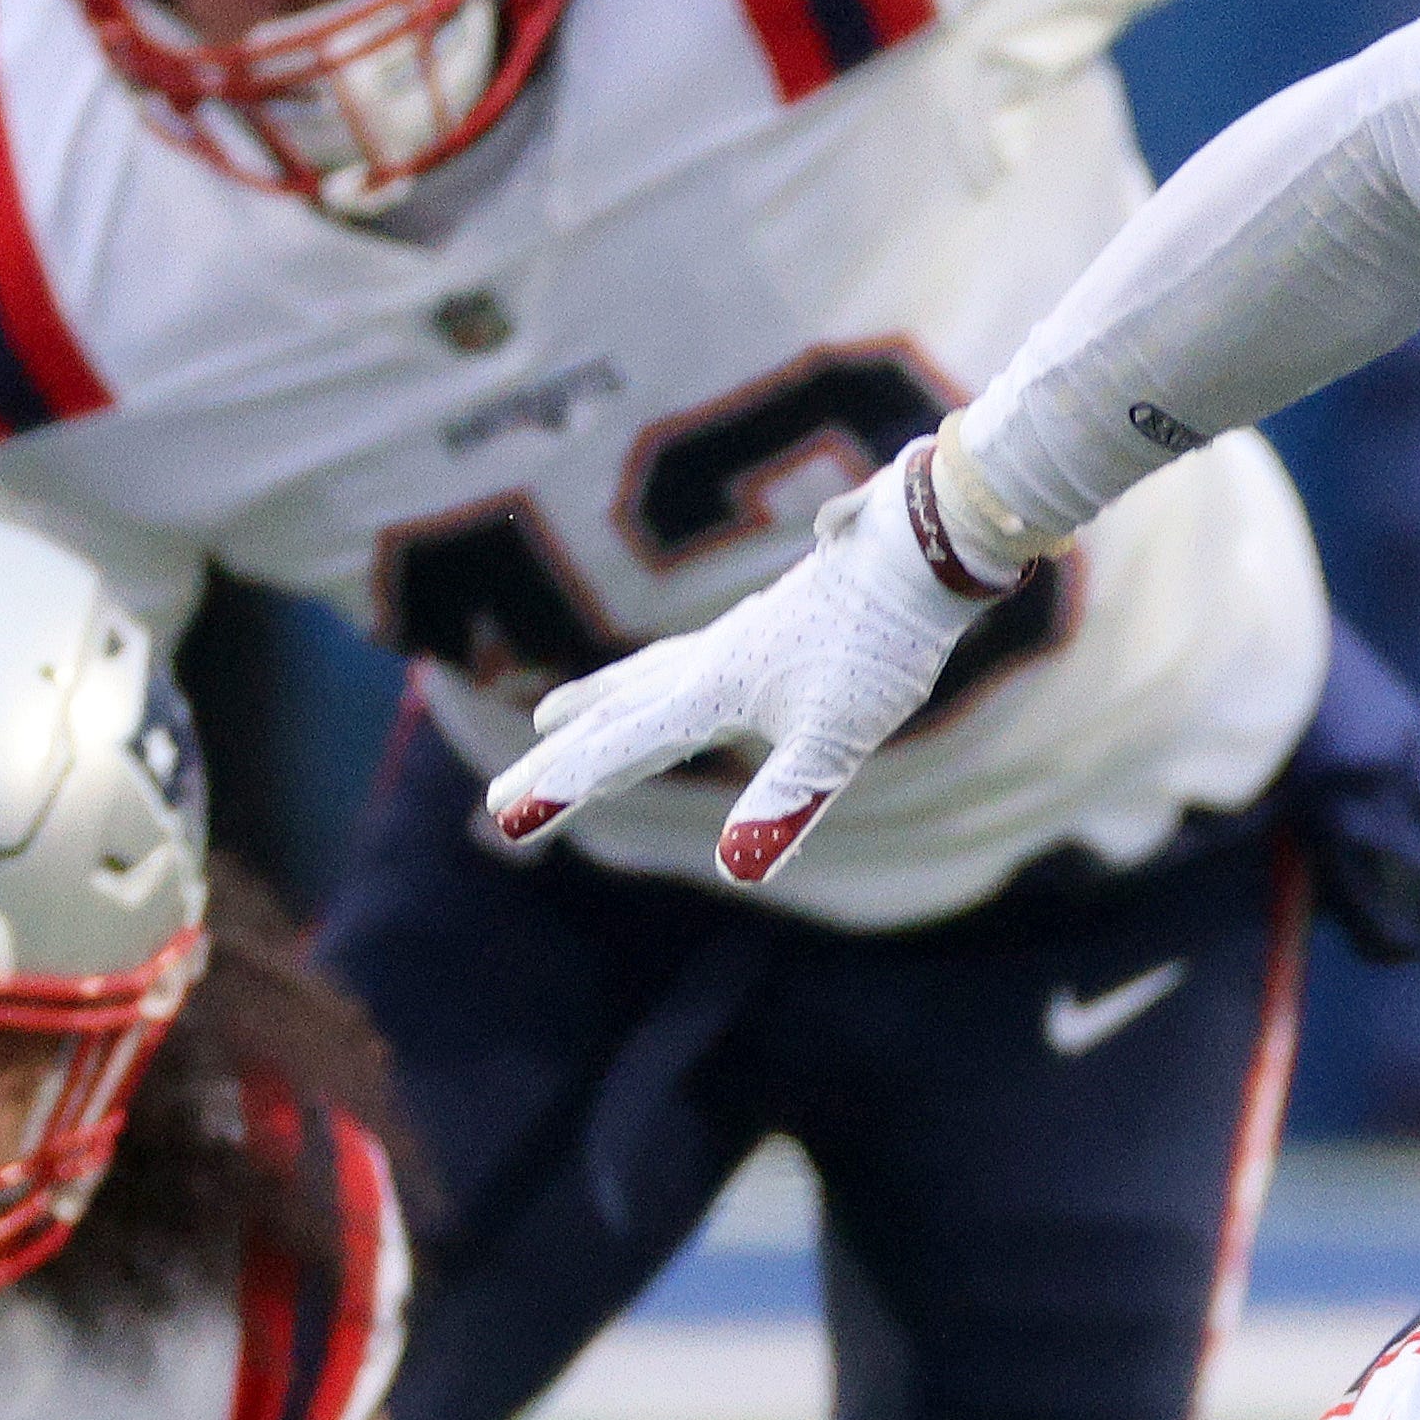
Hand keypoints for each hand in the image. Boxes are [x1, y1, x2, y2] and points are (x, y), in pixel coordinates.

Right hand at [489, 441, 1014, 885]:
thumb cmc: (881, 645)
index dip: (563, 787)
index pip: (621, 749)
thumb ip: (785, 802)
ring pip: (642, 677)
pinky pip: (681, 659)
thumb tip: (737, 870)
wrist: (919, 550)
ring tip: (551, 717)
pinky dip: (647, 677)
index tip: (506, 820)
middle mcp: (709, 660)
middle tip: (499, 795)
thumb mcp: (838, 739)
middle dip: (559, 759)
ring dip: (593, 704)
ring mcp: (735, 638)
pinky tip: (673, 675)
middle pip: (614, 716)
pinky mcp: (766, 625)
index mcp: (711, 690)